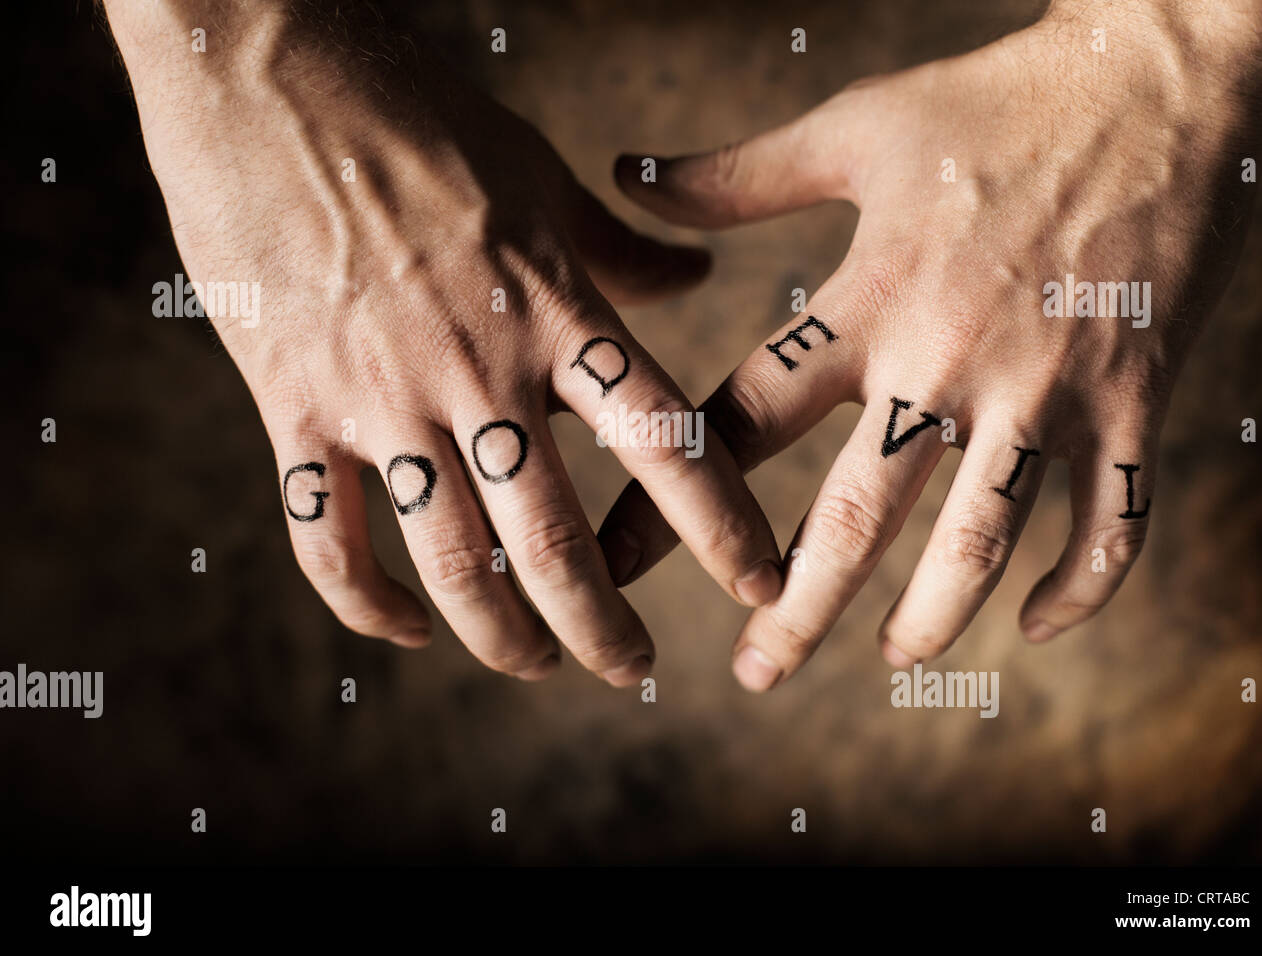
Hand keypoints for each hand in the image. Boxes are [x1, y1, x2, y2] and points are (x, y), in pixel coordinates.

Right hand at [105, 0, 782, 683]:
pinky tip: (407, 626)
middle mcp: (480, 370)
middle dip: (604, 626)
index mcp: (555, 311)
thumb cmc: (416, 114)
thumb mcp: (538, 176)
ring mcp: (384, 395)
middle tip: (634, 670)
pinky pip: (328, 535)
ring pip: (451, 559)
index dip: (724, 526)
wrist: (267, 70)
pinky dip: (367, 601)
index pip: (665, 440)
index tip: (761, 584)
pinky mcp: (296, 405)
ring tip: (534, 666)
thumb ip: (619, 248)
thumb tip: (693, 274)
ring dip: (501, 635)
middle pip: (555, 538)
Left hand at [599, 0, 1261, 689]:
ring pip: (979, 542)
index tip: (614, 565)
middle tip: (756, 674)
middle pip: (854, 517)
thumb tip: (628, 176)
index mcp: (867, 299)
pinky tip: (1032, 625)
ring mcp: (1045, 386)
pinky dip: (1078, 588)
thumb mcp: (853, 129)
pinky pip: (1113, 522)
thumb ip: (737, 176)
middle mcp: (946, 358)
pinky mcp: (1135, 397)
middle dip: (795, 610)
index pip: (740, 422)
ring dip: (929, 618)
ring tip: (889, 660)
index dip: (668, 505)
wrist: (1155, 73)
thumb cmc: (990, 101)